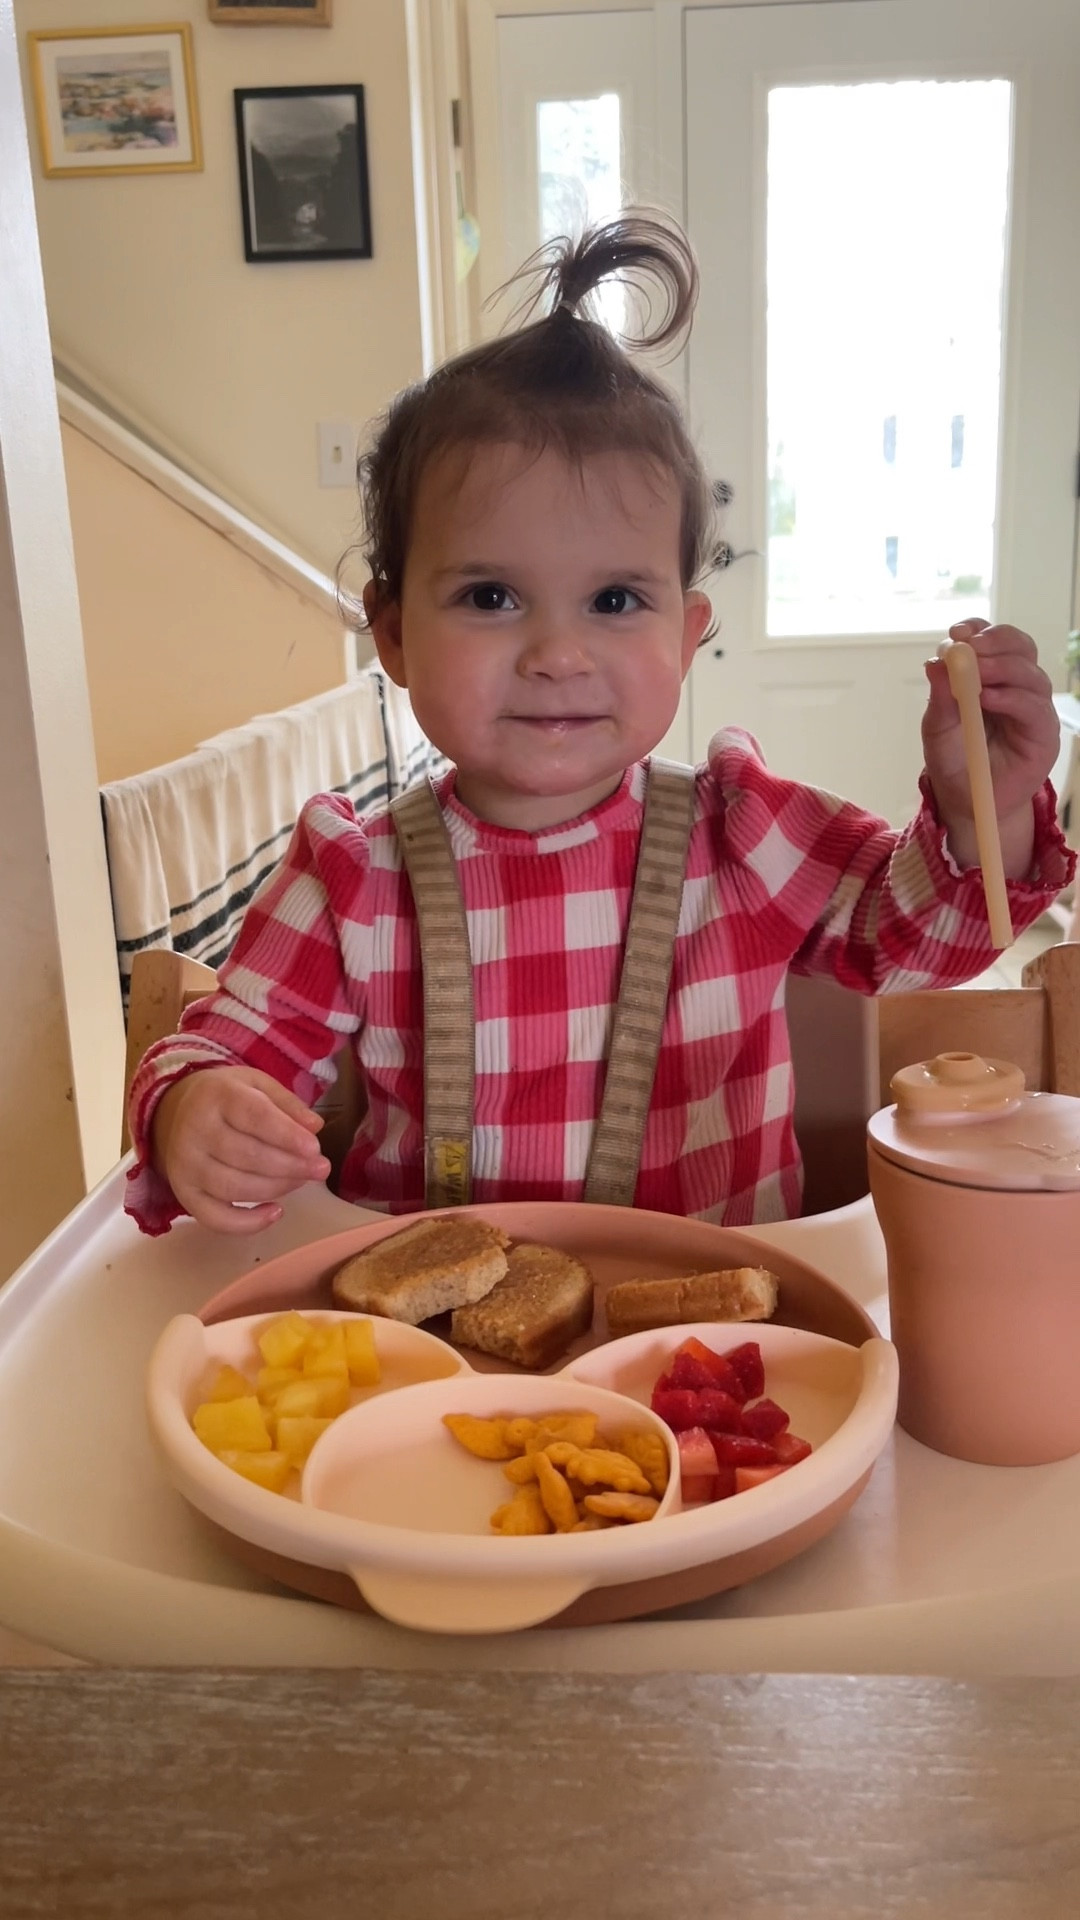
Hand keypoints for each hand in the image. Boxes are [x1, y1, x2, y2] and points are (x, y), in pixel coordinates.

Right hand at [150, 1066, 330, 1234]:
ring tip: (301, 1181)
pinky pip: (215, 1218)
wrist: (172, 1112)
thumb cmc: (225, 1098)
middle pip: (247, 1156)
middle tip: (320, 1169)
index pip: (254, 1117)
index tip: (315, 1149)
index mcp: (216, 1096)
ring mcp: (185, 1165)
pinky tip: (275, 1212)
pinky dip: (248, 1223)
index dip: (286, 1135)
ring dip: (277, 1189)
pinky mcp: (183, 1193)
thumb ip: (287, 1103)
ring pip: (235, 1187)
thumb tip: (314, 1127)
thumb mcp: (256, 1084)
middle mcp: (194, 1131)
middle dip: (290, 1166)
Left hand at [921, 618, 1059, 875]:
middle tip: (970, 648)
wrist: (967, 803)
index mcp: (989, 675)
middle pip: (1019, 646)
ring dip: (1002, 668)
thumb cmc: (954, 761)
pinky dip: (1012, 698)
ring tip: (977, 678)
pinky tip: (989, 699)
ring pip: (1030, 672)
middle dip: (996, 641)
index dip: (978, 629)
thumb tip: (936, 661)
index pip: (993, 638)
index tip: (956, 633)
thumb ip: (940, 696)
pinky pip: (1035, 706)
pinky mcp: (1044, 732)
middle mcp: (1015, 685)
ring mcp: (1032, 707)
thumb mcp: (938, 727)